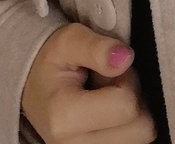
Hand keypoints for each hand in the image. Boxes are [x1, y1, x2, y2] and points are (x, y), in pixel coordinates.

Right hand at [21, 22, 156, 141]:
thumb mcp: (69, 40)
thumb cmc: (53, 61)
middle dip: (134, 98)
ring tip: (109, 98)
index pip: (127, 105)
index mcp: (64, 118)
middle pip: (141, 128)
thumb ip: (97, 47)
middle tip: (111, 84)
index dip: (127, 79)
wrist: (32, 87)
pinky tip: (111, 114)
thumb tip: (125, 58)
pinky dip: (129, 127)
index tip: (110, 69)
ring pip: (142, 138)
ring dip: (133, 114)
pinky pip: (134, 143)